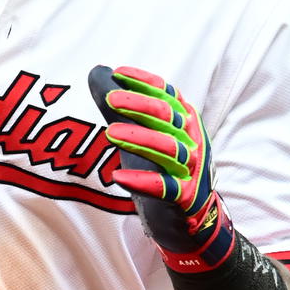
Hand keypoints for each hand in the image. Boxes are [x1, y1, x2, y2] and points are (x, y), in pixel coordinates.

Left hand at [88, 65, 234, 271]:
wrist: (192, 217)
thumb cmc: (163, 168)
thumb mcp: (145, 133)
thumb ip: (121, 106)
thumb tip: (96, 73)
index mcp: (185, 121)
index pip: (167, 94)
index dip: (144, 82)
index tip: (118, 74)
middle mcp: (192, 140)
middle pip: (168, 117)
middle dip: (140, 105)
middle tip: (111, 97)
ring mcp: (190, 169)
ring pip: (169, 149)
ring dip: (140, 138)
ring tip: (110, 133)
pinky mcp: (184, 197)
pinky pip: (165, 187)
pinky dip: (143, 182)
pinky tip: (118, 177)